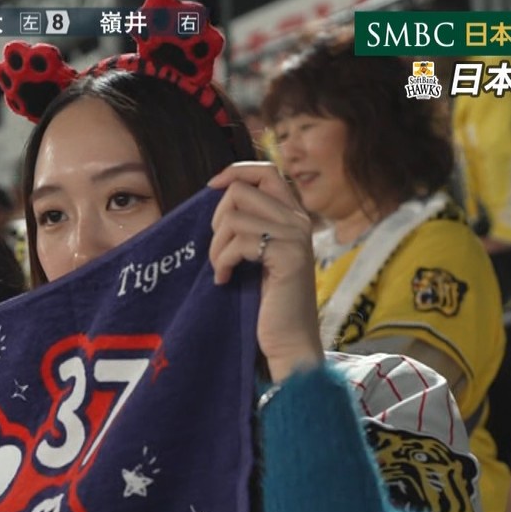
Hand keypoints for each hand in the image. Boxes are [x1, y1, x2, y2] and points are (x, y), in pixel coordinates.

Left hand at [207, 162, 322, 382]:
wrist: (289, 341)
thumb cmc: (268, 302)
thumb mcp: (258, 255)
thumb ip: (248, 226)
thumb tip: (216, 197)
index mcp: (293, 216)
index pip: (266, 170)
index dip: (235, 171)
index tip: (211, 187)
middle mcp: (299, 220)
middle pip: (241, 190)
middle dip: (217, 219)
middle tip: (219, 251)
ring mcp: (296, 237)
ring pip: (234, 217)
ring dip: (216, 246)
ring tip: (221, 269)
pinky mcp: (288, 257)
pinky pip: (239, 243)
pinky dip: (222, 261)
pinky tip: (225, 279)